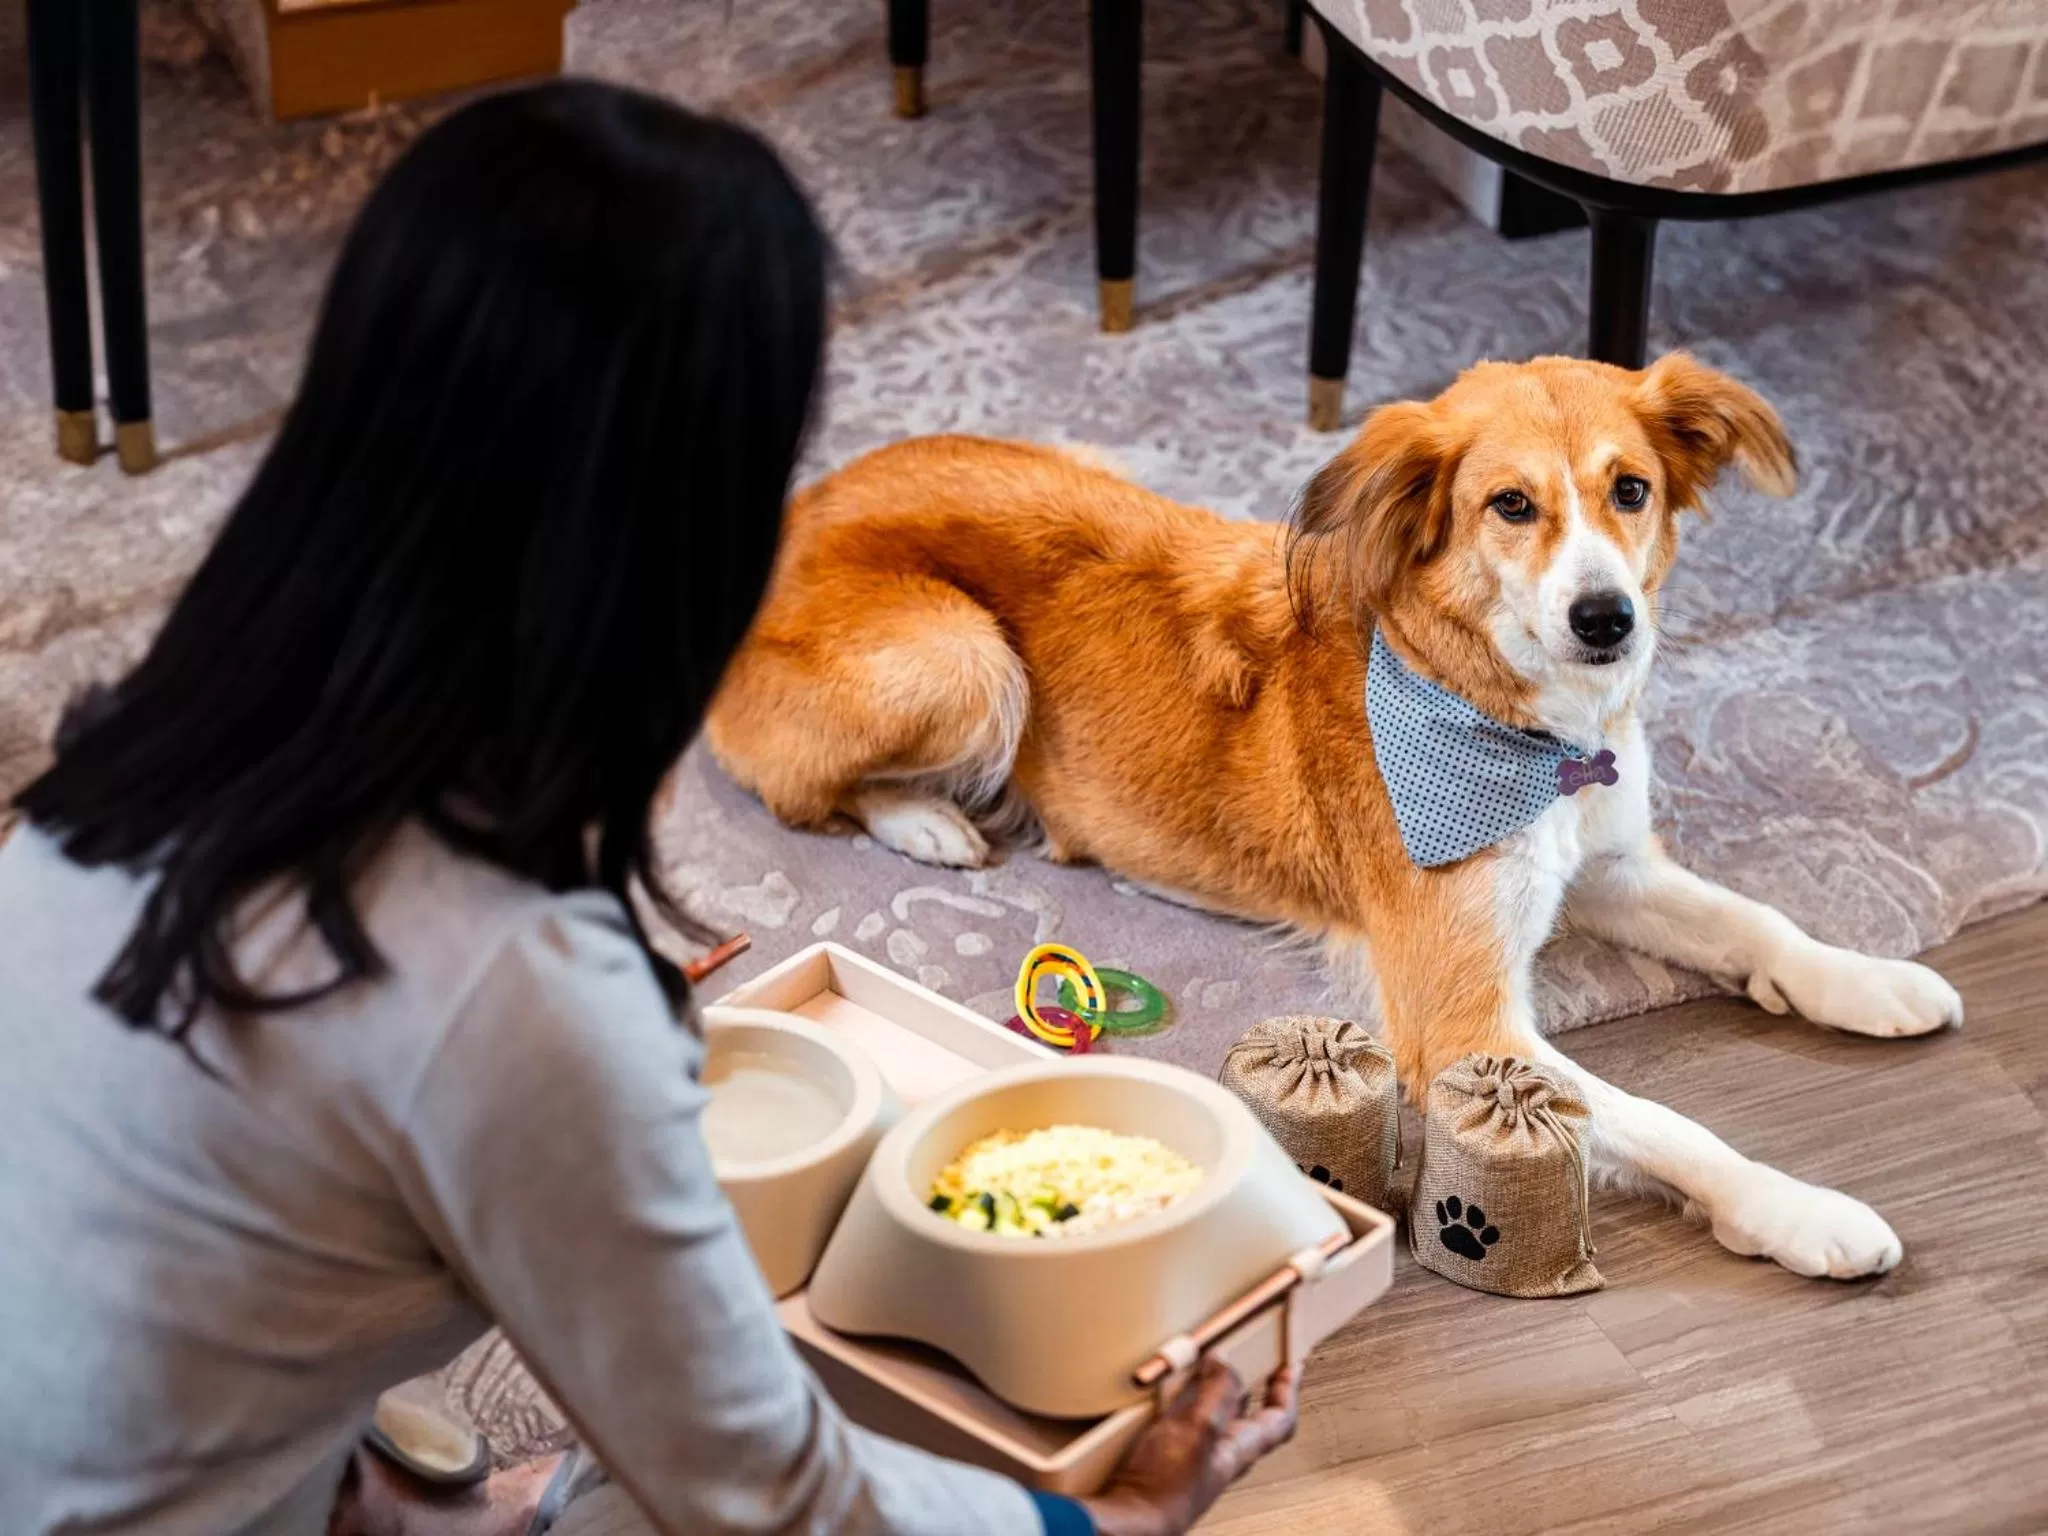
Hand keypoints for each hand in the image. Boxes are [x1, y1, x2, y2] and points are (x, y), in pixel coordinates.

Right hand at [1080, 1358, 1300, 1535]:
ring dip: (1212, 1387)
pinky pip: (1181, 1419)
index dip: (1287, 1391)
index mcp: (1237, 1450)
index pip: (1278, 1420)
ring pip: (1211, 1414)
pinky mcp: (1163, 1455)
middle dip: (1249, 1383)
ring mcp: (1190, 1456)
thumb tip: (1225, 1362)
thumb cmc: (1163, 1490)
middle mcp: (1217, 1453)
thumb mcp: (1199, 1429)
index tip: (1289, 1365)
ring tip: (1210, 1362)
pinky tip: (1169, 1388)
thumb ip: (1217, 1393)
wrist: (1129, 1519)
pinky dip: (1182, 1397)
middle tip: (1253, 1360)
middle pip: (1245, 1415)